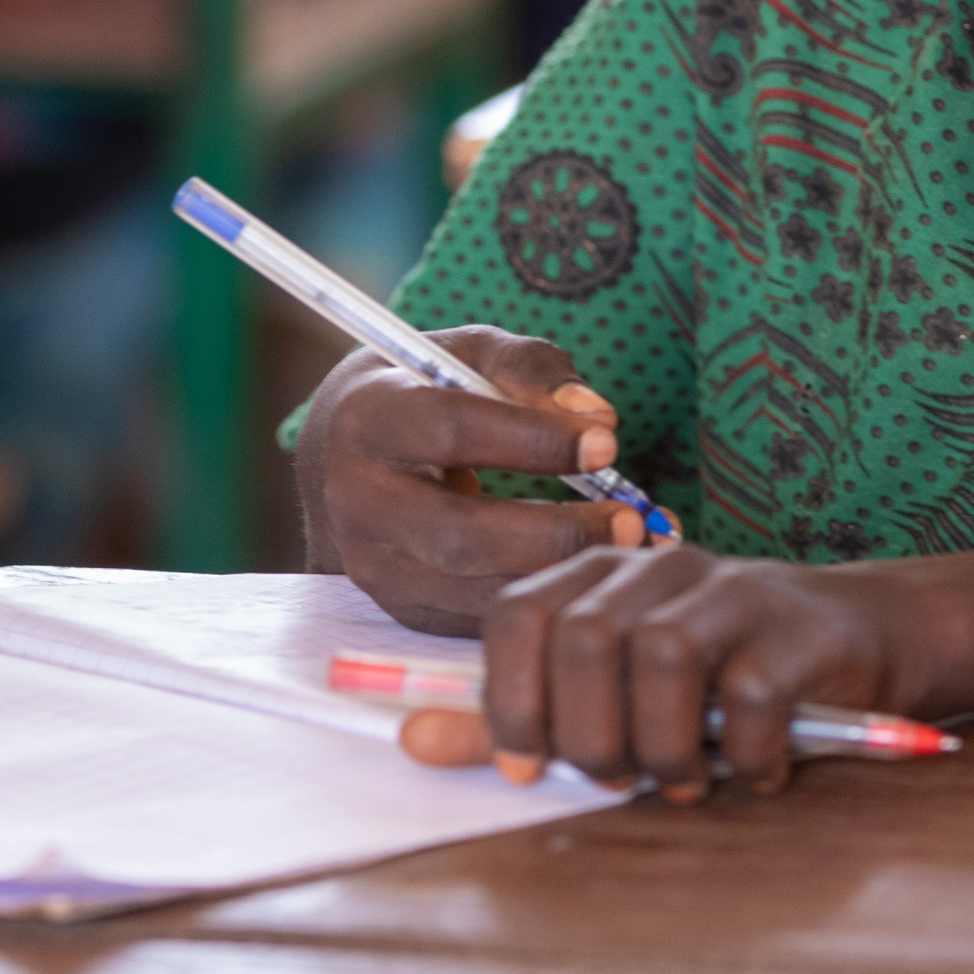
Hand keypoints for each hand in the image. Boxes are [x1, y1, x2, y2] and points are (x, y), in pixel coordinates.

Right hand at [296, 325, 651, 638]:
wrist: (342, 461)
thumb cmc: (419, 395)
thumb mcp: (465, 355)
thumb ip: (530, 369)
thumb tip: (597, 416)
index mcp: (369, 420)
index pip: (451, 430)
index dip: (533, 439)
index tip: (606, 443)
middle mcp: (359, 502)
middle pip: (460, 533)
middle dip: (556, 532)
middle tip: (631, 521)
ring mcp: (375, 567)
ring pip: (475, 590)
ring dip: (561, 576)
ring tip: (631, 551)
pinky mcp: (403, 610)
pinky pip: (482, 618)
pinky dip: (545, 600)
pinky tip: (593, 575)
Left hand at [427, 545, 927, 801]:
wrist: (863, 637)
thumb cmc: (722, 677)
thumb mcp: (614, 696)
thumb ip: (516, 715)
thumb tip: (412, 739)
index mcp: (598, 576)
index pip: (517, 615)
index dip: (509, 698)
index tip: (530, 769)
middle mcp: (656, 569)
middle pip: (582, 640)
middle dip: (587, 734)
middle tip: (618, 779)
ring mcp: (732, 592)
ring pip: (659, 659)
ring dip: (661, 745)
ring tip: (684, 779)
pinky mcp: (797, 631)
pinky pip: (750, 694)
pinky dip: (745, 752)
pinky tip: (755, 771)